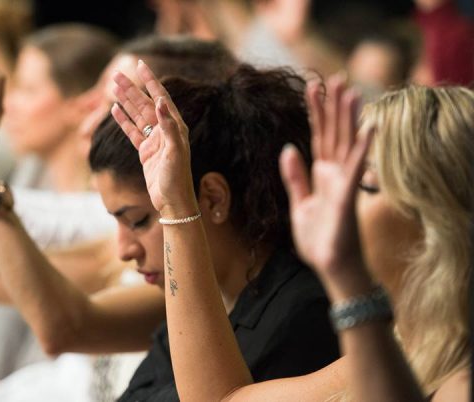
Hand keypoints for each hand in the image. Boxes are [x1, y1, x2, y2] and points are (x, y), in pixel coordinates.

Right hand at [111, 60, 197, 217]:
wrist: (173, 202)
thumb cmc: (177, 178)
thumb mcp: (175, 151)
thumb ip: (169, 126)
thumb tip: (160, 102)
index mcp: (175, 126)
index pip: (161, 97)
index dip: (150, 81)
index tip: (141, 64)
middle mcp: (165, 130)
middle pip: (145, 104)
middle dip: (131, 88)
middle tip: (116, 74)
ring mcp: (154, 141)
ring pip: (137, 115)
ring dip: (125, 101)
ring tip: (113, 87)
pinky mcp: (146, 152)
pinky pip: (132, 132)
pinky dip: (123, 121)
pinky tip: (114, 110)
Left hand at [280, 76, 373, 279]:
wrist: (331, 267)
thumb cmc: (319, 239)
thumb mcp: (299, 204)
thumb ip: (294, 177)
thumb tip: (288, 149)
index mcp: (322, 175)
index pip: (318, 137)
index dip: (315, 112)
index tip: (313, 87)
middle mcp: (335, 175)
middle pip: (333, 134)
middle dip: (333, 106)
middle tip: (335, 77)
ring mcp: (343, 184)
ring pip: (345, 144)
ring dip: (348, 118)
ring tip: (350, 91)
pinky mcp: (347, 197)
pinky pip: (354, 169)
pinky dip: (361, 148)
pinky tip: (368, 127)